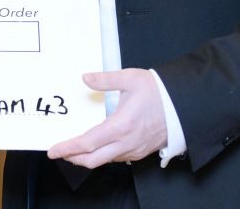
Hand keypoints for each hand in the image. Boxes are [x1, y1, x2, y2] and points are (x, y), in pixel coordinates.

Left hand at [47, 69, 166, 167]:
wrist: (186, 106)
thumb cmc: (160, 93)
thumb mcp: (130, 79)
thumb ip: (105, 79)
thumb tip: (85, 78)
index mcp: (120, 126)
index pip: (87, 143)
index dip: (68, 148)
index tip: (53, 150)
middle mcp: (126, 143)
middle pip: (92, 159)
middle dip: (73, 158)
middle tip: (59, 152)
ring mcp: (134, 150)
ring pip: (104, 161)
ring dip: (87, 157)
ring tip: (74, 149)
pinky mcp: (140, 152)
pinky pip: (116, 158)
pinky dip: (101, 156)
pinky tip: (96, 147)